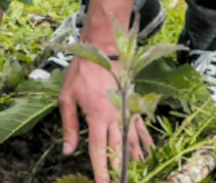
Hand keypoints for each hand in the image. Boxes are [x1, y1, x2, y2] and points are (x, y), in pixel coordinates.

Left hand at [58, 0, 153, 182]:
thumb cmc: (81, 70)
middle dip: (119, 167)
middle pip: (118, 148)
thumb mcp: (67, 96)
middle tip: (120, 180)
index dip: (100, 170)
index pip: (99, 149)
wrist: (102, 46)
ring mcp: (126, 109)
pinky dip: (145, 139)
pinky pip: (140, 125)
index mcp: (96, 116)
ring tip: (137, 172)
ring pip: (132, 139)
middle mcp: (114, 116)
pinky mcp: (132, 102)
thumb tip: (68, 152)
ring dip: (133, 157)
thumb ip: (69, 126)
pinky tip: (148, 151)